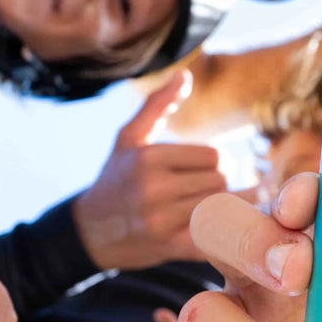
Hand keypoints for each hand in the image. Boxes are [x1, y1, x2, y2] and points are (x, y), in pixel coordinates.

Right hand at [73, 72, 227, 270]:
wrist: (90, 232)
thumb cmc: (116, 177)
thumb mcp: (130, 138)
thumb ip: (158, 106)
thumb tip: (185, 75)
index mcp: (148, 159)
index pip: (214, 156)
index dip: (219, 162)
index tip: (211, 168)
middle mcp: (153, 189)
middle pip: (221, 181)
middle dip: (222, 184)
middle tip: (213, 188)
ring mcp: (161, 220)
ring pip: (222, 207)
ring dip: (227, 207)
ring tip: (222, 205)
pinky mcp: (169, 247)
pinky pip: (216, 236)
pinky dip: (229, 231)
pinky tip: (232, 226)